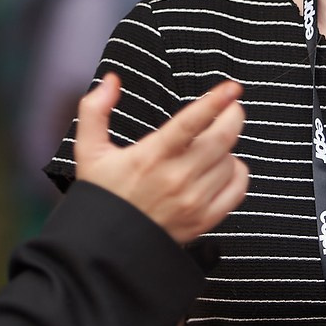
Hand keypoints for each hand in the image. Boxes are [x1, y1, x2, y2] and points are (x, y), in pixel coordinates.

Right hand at [74, 74, 247, 243]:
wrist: (107, 245)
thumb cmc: (103, 195)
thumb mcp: (88, 150)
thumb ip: (95, 110)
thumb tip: (112, 80)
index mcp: (151, 157)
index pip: (191, 123)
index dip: (215, 102)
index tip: (231, 88)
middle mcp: (176, 178)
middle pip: (222, 139)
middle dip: (233, 116)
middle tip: (232, 107)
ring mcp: (193, 201)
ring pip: (230, 162)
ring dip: (228, 147)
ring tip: (213, 145)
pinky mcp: (204, 220)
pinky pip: (237, 188)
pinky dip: (237, 172)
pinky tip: (224, 167)